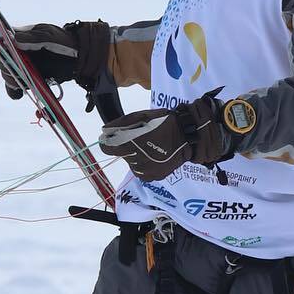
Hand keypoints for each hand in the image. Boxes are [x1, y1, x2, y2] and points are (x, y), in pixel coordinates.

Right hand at [0, 20, 109, 98]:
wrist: (78, 56)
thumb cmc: (63, 40)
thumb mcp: (48, 36)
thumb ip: (32, 38)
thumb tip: (13, 40)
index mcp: (17, 38)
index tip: (1, 52)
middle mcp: (16, 54)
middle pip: (2, 63)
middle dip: (7, 68)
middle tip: (16, 70)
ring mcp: (22, 68)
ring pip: (8, 76)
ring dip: (12, 80)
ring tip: (22, 82)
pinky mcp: (29, 80)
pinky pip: (16, 89)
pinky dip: (15, 93)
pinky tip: (20, 94)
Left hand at [97, 93, 228, 181]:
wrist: (189, 135)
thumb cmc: (164, 122)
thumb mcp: (141, 116)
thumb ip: (120, 124)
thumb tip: (104, 131)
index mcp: (130, 145)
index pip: (106, 147)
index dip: (109, 141)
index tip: (116, 136)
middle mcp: (135, 161)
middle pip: (122, 155)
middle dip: (127, 146)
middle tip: (143, 137)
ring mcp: (145, 171)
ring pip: (133, 164)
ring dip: (137, 156)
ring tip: (152, 146)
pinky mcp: (155, 176)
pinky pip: (143, 171)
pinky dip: (146, 164)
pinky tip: (156, 155)